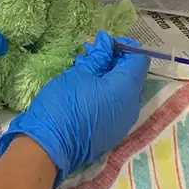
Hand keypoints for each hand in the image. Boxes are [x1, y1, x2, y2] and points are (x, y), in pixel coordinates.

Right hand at [0, 31, 148, 186]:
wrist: (49, 146)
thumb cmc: (65, 104)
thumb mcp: (80, 73)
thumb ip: (99, 56)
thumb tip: (106, 42)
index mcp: (127, 89)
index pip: (139, 59)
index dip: (124, 46)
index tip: (104, 42)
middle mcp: (132, 106)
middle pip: (131, 75)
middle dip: (113, 59)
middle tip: (90, 50)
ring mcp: (123, 121)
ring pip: (122, 90)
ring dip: (107, 74)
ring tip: (83, 65)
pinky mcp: (111, 131)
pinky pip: (115, 104)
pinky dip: (104, 91)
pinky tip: (84, 84)